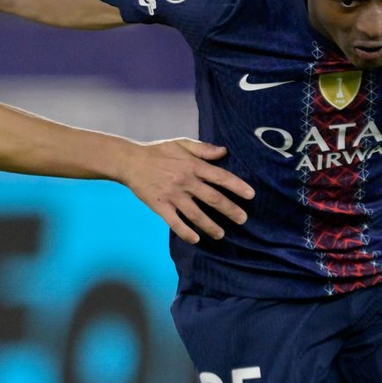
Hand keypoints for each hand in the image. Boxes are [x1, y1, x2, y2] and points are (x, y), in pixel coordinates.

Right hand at [118, 139, 252, 243]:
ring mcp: (173, 196)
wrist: (130, 161)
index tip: (250, 195)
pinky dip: (186, 232)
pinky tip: (196, 239)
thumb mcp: (181, 143)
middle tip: (243, 220)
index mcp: (193, 166)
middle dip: (230, 210)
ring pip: (196, 214)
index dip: (237, 186)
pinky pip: (175, 223)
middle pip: (213, 199)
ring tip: (222, 234)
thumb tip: (224, 152)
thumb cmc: (158, 151)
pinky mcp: (161, 206)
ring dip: (211, 226)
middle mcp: (186, 181)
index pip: (220, 177)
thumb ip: (203, 149)